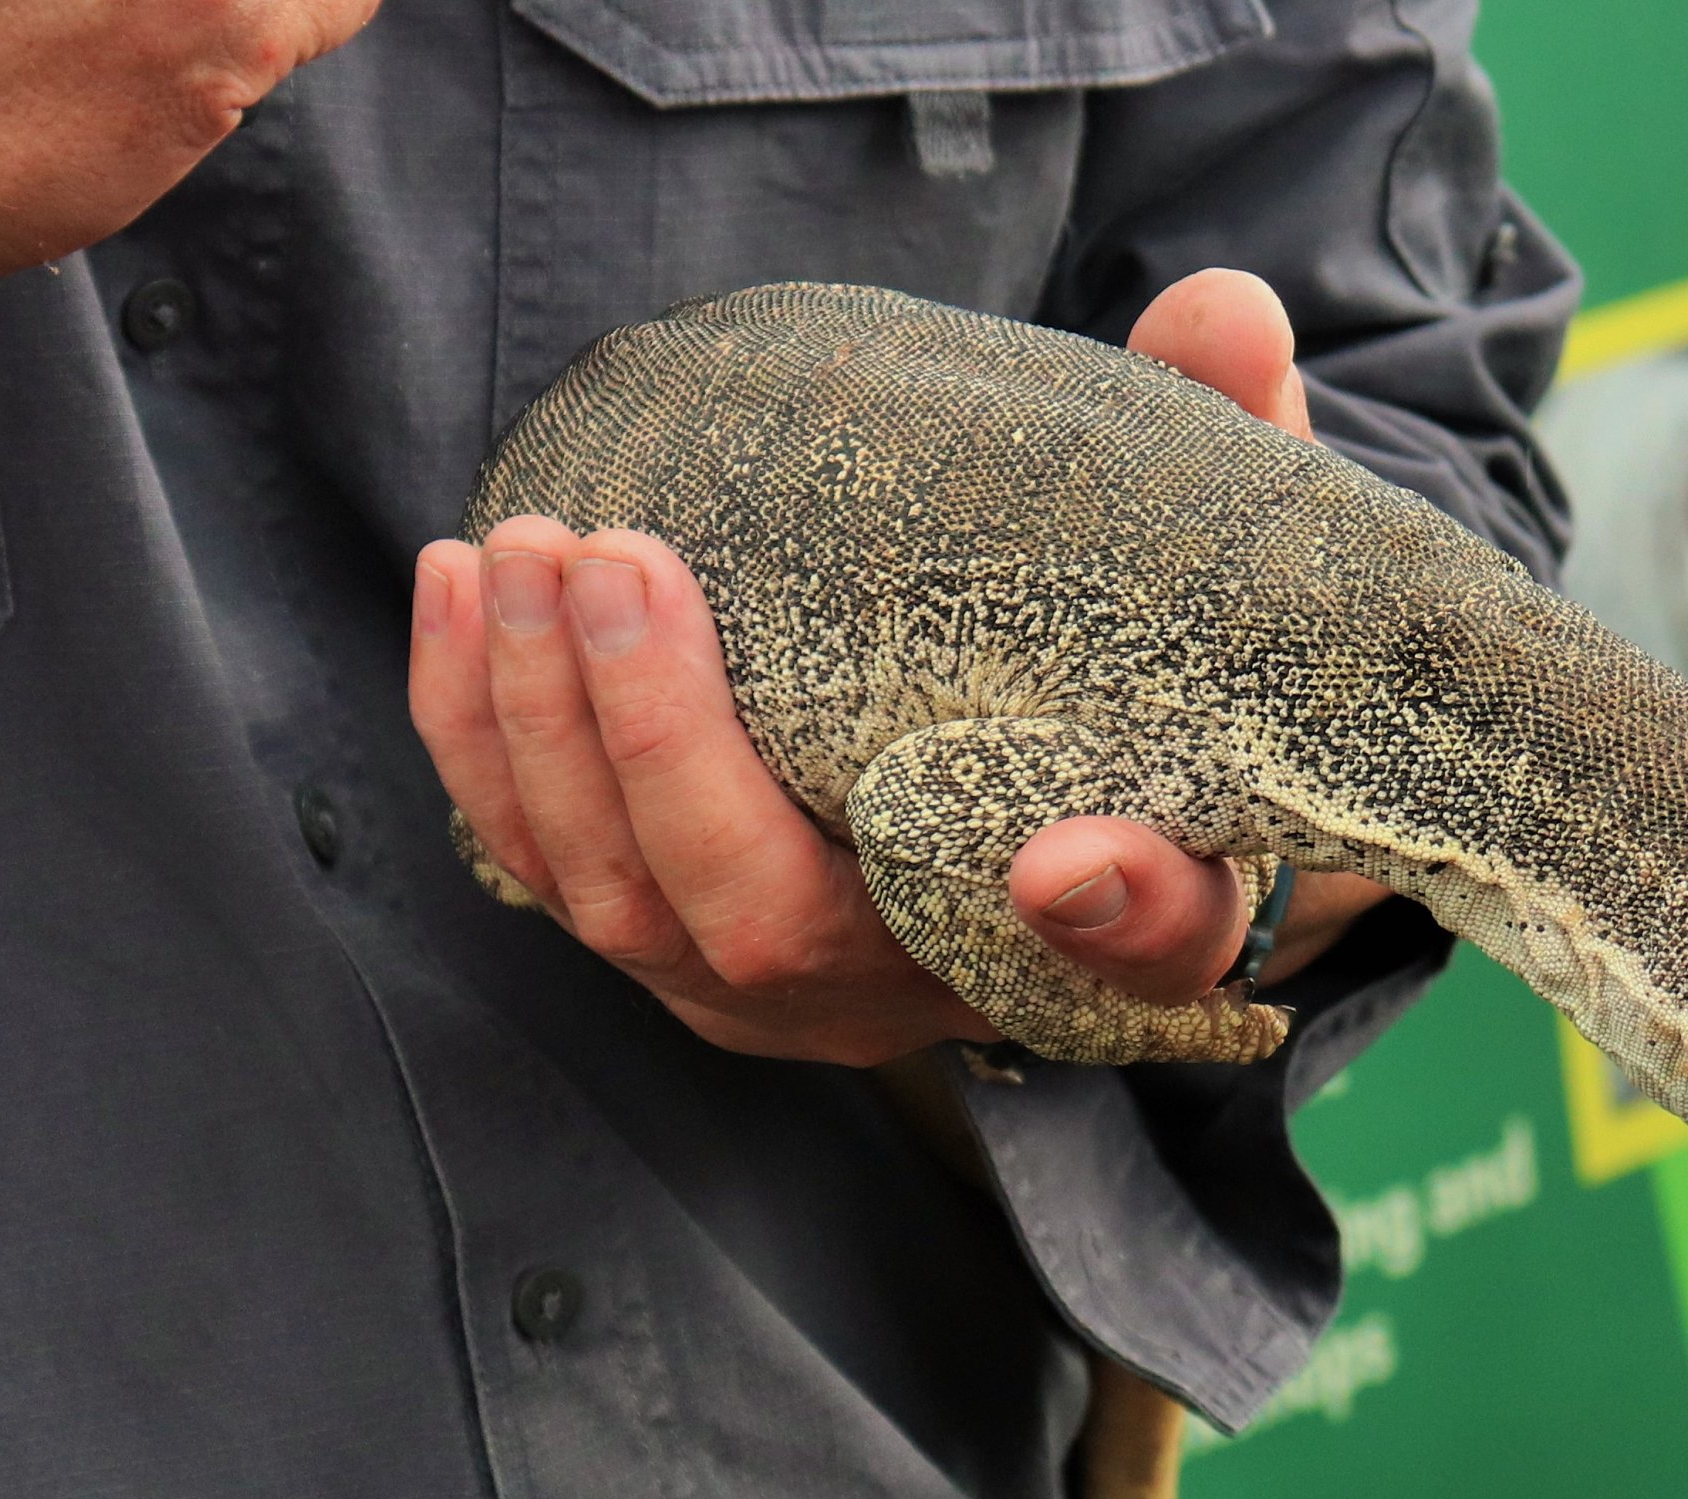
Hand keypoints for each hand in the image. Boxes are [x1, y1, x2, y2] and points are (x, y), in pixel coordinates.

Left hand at [408, 267, 1396, 1065]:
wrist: (1028, 780)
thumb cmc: (1120, 669)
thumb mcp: (1200, 570)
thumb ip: (1228, 451)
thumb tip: (1223, 319)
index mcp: (1131, 923)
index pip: (1139, 951)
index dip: (1115, 915)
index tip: (1070, 860)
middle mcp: (939, 988)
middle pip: (775, 932)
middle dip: (670, 753)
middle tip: (619, 563)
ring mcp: (785, 989)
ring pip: (625, 909)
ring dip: (545, 729)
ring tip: (519, 550)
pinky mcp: (675, 950)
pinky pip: (543, 873)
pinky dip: (481, 743)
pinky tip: (460, 593)